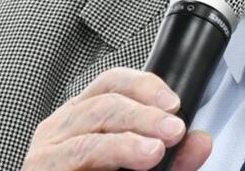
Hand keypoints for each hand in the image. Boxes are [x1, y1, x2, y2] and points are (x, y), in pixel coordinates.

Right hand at [22, 67, 211, 170]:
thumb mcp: (140, 167)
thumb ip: (172, 159)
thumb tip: (202, 141)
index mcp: (83, 117)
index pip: (112, 82)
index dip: (145, 85)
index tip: (174, 104)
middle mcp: (62, 126)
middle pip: (104, 101)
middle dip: (144, 113)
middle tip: (174, 129)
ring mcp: (47, 148)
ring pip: (91, 127)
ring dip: (129, 136)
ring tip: (156, 149)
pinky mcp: (41, 169)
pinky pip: (78, 154)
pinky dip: (112, 152)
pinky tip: (134, 160)